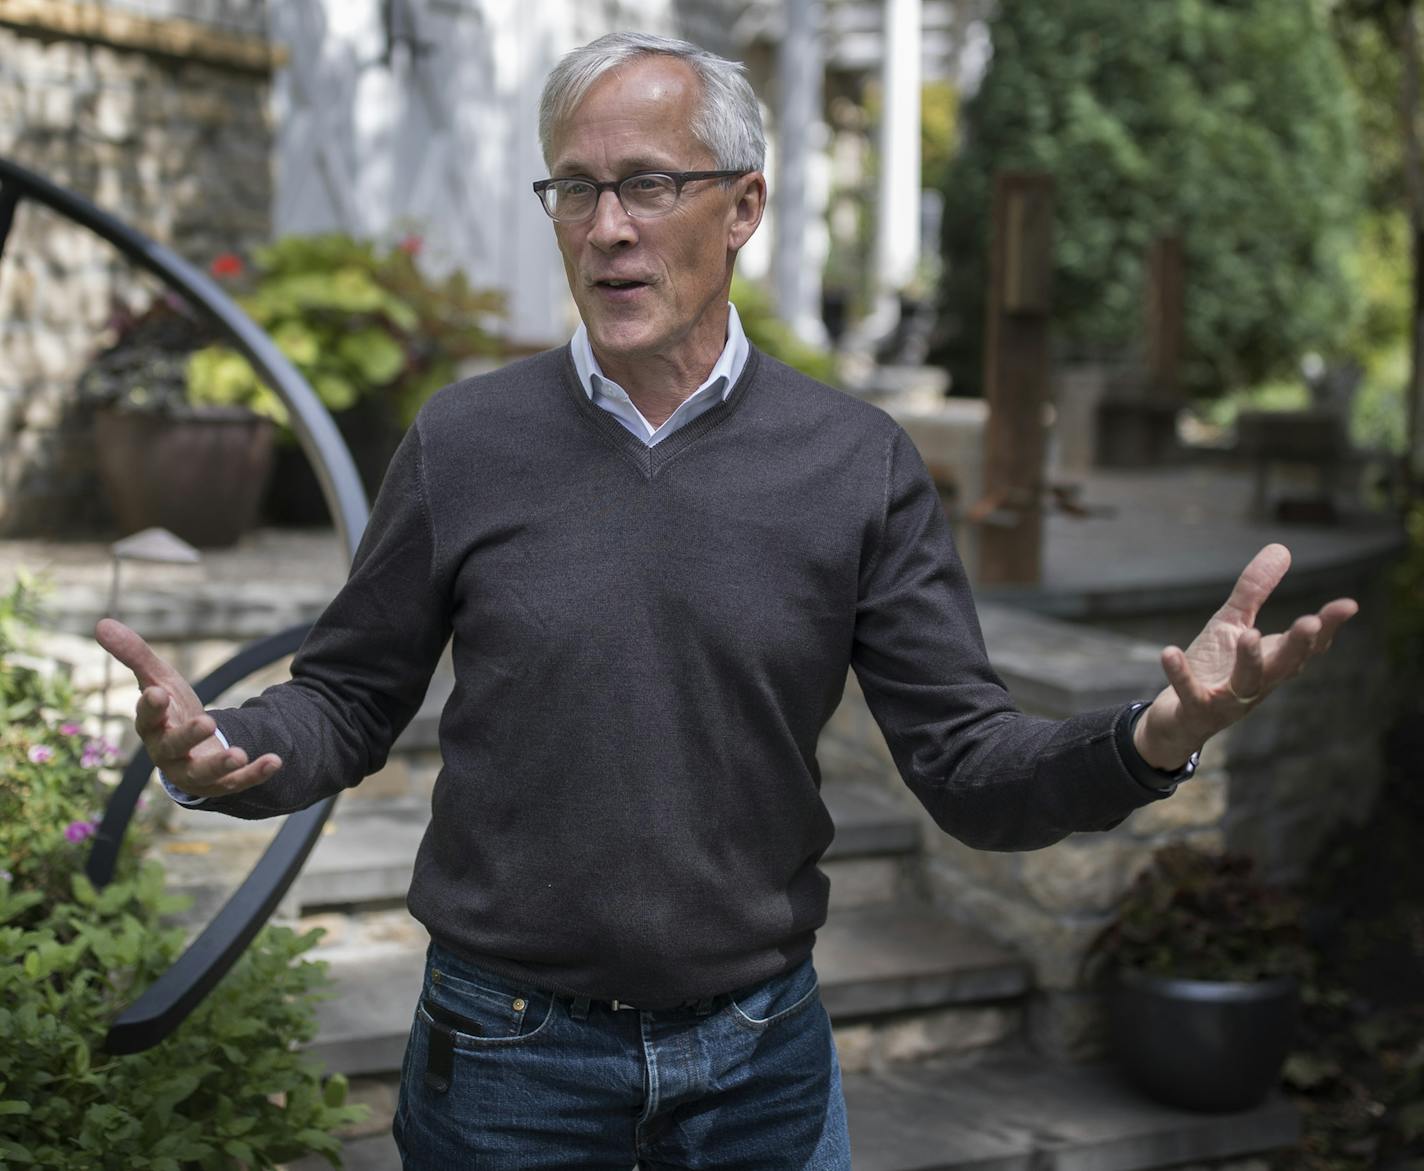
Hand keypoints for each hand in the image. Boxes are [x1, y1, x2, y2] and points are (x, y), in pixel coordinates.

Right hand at [94, 618, 281, 798]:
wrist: (193, 747)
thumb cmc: (171, 709)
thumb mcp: (158, 679)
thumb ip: (135, 655)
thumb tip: (101, 623)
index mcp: (152, 727)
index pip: (146, 718)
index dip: (150, 708)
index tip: (156, 692)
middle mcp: (168, 752)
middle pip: (173, 747)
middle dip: (188, 736)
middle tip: (206, 722)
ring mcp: (193, 771)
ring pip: (202, 774)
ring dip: (220, 764)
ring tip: (239, 754)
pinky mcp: (219, 784)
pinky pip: (236, 783)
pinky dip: (254, 773)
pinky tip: (274, 761)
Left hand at [1133, 544, 1357, 769]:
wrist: (1176, 718)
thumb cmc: (1212, 668)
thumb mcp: (1231, 624)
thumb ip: (1254, 590)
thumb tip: (1282, 548)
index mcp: (1270, 662)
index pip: (1306, 646)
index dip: (1327, 627)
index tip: (1348, 605)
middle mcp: (1256, 683)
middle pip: (1284, 666)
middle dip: (1298, 646)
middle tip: (1310, 623)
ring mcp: (1227, 699)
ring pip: (1245, 683)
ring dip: (1250, 660)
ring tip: (1249, 634)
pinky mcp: (1195, 710)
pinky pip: (1189, 693)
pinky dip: (1180, 675)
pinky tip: (1169, 652)